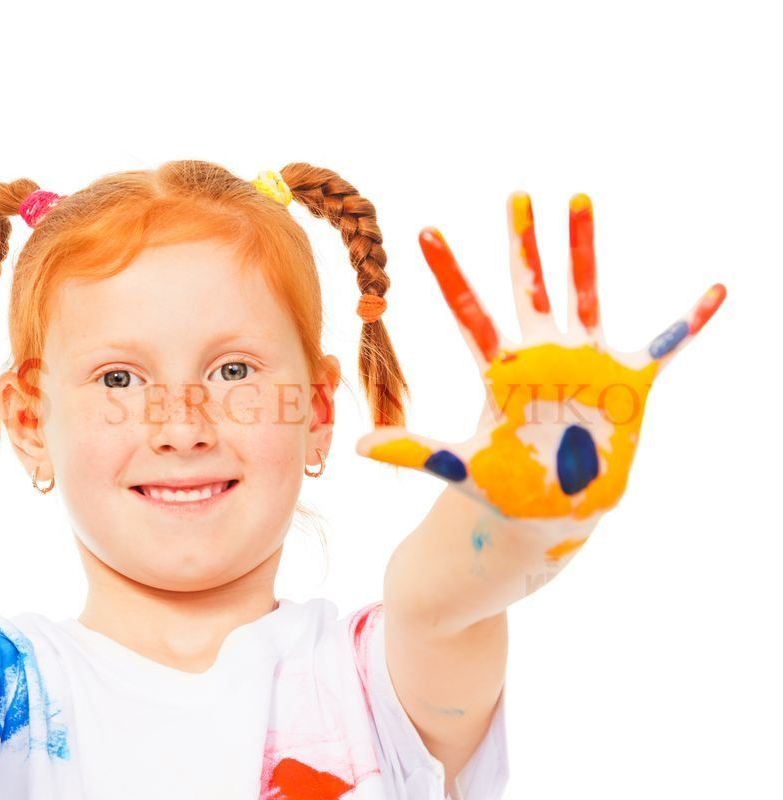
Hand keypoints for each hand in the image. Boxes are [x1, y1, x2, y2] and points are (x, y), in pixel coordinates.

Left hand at [356, 192, 725, 556]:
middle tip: (515, 194)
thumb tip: (358, 448)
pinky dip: (689, 322)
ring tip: (579, 199)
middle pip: (529, 287)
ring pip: (584, 294)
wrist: (549, 512)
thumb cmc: (502, 488)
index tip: (427, 232)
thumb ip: (416, 453)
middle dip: (523, 242)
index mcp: (502, 370)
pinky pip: (665, 346)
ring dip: (582, 250)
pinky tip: (714, 291)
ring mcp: (586, 364)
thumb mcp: (458, 469)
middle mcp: (541, 355)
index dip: (450, 274)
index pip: (469, 312)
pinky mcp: (628, 384)